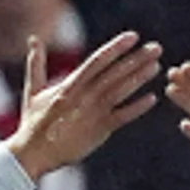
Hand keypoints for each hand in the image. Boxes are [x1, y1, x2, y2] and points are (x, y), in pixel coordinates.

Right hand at [7, 33, 162, 178]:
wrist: (33, 153)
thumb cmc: (34, 121)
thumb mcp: (33, 90)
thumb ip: (36, 63)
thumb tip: (33, 38)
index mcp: (70, 85)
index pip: (97, 61)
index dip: (116, 48)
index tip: (133, 37)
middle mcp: (83, 96)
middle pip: (114, 73)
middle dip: (136, 59)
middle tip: (156, 48)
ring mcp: (92, 113)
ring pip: (120, 92)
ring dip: (139, 79)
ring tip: (157, 66)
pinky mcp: (99, 130)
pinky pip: (122, 117)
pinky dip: (137, 107)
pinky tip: (152, 98)